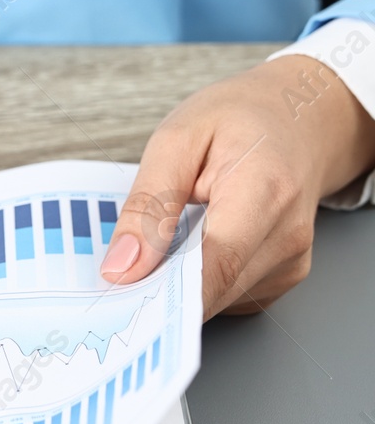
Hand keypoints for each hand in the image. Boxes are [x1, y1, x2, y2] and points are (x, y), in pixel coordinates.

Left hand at [102, 54, 374, 316]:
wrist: (303, 117)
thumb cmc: (241, 120)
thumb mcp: (177, 140)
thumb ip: (148, 206)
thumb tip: (122, 269)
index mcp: (265, 191)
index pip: (215, 267)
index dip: (163, 297)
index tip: (119, 306)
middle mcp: (287, 235)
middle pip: (210, 292)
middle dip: (157, 291)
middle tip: (119, 273)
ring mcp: (290, 261)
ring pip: (214, 300)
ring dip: (176, 285)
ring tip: (163, 243)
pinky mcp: (283, 277)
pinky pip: (225, 296)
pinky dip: (196, 281)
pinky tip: (189, 249)